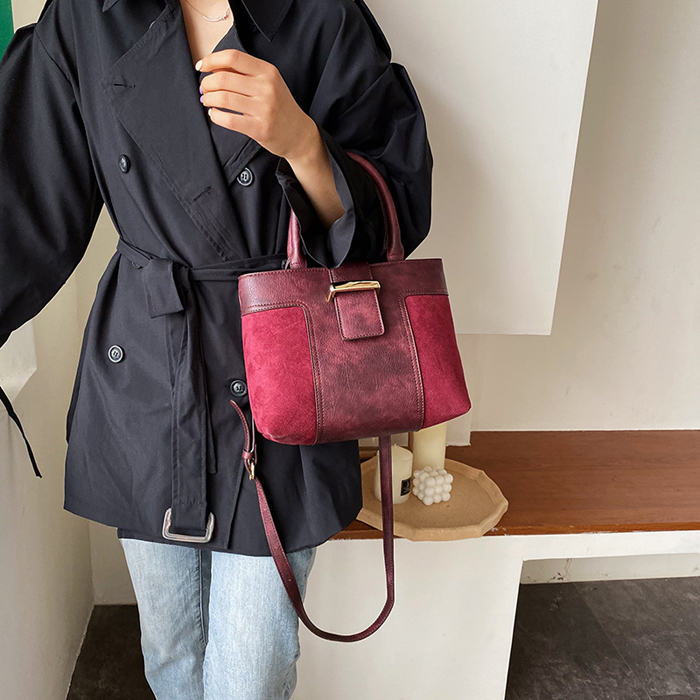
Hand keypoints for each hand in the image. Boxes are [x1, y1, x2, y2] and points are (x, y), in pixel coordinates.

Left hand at [197, 49, 317, 161]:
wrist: (299, 134)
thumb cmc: (280, 107)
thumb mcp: (268, 83)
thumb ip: (244, 73)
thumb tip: (213, 67)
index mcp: (268, 72)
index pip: (233, 57)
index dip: (212, 59)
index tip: (201, 66)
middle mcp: (267, 88)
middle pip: (224, 78)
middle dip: (206, 83)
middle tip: (204, 88)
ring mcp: (264, 109)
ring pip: (224, 98)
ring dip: (208, 99)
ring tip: (207, 101)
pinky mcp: (260, 129)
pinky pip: (229, 120)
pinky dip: (215, 116)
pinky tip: (215, 114)